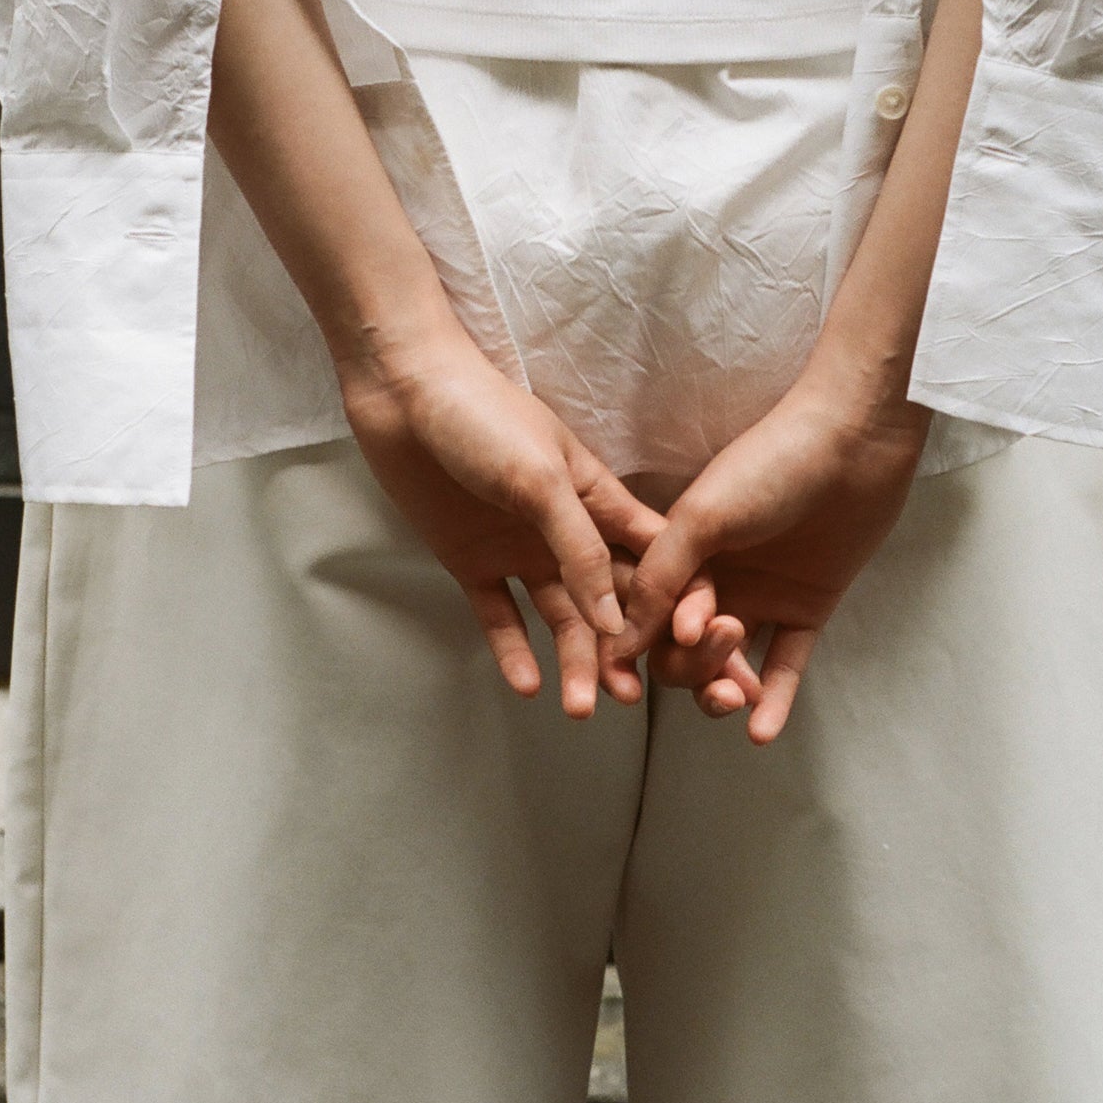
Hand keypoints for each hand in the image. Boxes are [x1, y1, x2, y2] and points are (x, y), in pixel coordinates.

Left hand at [336, 313, 665, 717]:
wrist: (404, 395)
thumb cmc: (484, 417)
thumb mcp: (544, 480)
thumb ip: (582, 549)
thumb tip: (617, 621)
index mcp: (600, 499)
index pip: (654, 558)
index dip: (680, 603)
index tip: (699, 652)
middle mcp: (566, 531)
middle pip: (611, 600)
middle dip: (628, 650)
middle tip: (636, 700)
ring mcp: (521, 548)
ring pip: (560, 616)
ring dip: (574, 661)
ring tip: (582, 707)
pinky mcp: (473, 560)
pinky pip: (500, 615)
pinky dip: (514, 650)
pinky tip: (528, 684)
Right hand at [612, 363, 928, 741]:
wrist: (853, 444)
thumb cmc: (770, 464)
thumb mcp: (701, 518)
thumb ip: (660, 578)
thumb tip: (621, 641)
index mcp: (681, 551)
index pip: (646, 615)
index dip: (638, 645)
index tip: (626, 678)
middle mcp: (717, 577)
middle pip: (685, 648)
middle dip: (689, 665)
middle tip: (713, 652)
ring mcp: (762, 594)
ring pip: (730, 663)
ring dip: (724, 688)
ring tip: (735, 699)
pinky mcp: (808, 607)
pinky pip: (785, 663)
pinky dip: (773, 700)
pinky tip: (760, 732)